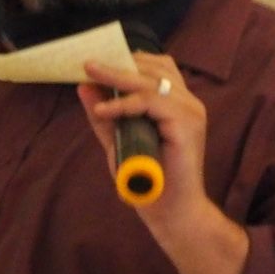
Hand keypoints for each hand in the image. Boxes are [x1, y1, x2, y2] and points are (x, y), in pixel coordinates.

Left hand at [80, 56, 248, 273]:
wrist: (171, 213)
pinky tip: (103, 110)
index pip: (156, 66)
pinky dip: (123, 104)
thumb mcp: (119, 141)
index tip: (97, 60)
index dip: (127, 59)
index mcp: (177, 102)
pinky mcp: (186, 124)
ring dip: (116, 77)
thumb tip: (83, 87)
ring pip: (150, 81)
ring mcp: (191, 111)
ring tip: (89, 75)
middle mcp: (188, 102)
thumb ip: (104, 114)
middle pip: (153, 67)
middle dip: (117, 63)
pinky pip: (150, 102)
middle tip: (87, 63)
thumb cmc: (148, 180)